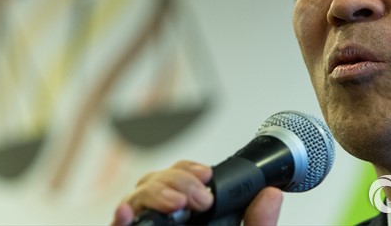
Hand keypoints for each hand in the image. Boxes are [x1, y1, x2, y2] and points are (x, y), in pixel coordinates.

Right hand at [110, 160, 282, 225]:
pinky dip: (119, 220)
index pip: (182, 179)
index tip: (206, 175)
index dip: (189, 170)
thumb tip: (272, 195)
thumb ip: (257, 225)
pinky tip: (126, 214)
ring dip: (155, 193)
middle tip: (199, 197)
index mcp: (191, 218)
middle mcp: (165, 223)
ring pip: (136, 200)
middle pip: (156, 182)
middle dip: (176, 179)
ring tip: (176, 203)